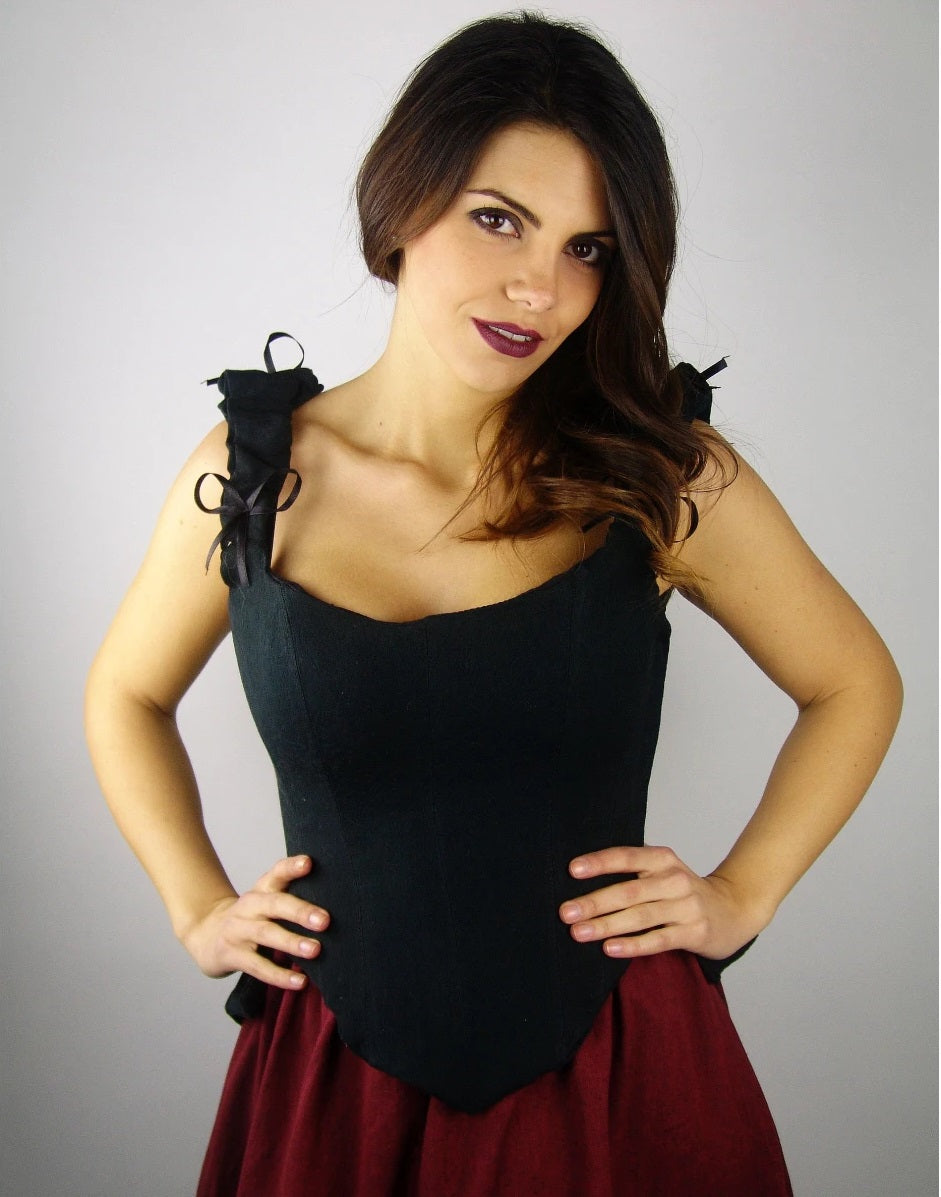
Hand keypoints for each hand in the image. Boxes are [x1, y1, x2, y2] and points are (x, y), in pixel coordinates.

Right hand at [180, 855, 330, 989]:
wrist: (206, 935)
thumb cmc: (251, 917)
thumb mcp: (266, 900)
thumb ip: (293, 896)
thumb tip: (339, 901)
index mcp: (262, 889)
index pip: (277, 873)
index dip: (291, 867)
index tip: (309, 862)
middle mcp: (249, 906)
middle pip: (274, 904)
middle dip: (299, 911)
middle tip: (324, 920)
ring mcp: (238, 930)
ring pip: (266, 934)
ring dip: (292, 943)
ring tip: (316, 950)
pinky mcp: (232, 955)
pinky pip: (258, 966)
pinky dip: (279, 975)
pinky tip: (300, 981)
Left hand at [559, 845, 770, 960]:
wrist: (734, 909)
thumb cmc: (683, 891)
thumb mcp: (662, 872)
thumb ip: (632, 874)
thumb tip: (581, 885)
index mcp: (662, 859)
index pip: (626, 857)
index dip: (599, 863)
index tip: (572, 870)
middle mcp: (674, 880)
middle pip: (629, 891)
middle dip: (594, 902)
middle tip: (566, 912)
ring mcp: (686, 907)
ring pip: (640, 917)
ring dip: (606, 925)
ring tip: (579, 933)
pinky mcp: (694, 932)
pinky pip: (658, 939)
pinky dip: (633, 945)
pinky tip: (610, 949)